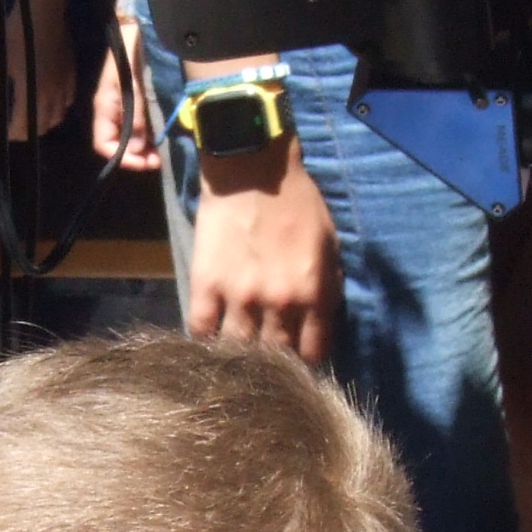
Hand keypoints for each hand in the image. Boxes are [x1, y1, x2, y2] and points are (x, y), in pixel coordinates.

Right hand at [91, 45, 161, 172]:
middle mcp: (111, 114)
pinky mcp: (133, 104)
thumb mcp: (132, 87)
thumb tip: (138, 149)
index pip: (104, 144)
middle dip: (134, 157)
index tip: (142, 163)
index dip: (121, 157)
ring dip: (142, 150)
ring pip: (129, 138)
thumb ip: (135, 117)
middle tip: (155, 163)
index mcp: (104, 110)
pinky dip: (146, 137)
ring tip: (158, 158)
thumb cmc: (126, 57)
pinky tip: (157, 142)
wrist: (130, 34)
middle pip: (117, 145)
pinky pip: (137, 127)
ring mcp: (122, 110)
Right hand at [187, 134, 340, 361]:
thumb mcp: (330, 244)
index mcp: (313, 293)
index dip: (307, 358)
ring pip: (238, 350)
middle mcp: (278, 303)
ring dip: (240, 355)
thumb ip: (327, 288)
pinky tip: (212, 336)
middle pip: (275, 357)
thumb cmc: (298, 202)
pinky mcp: (206, 285)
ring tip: (239, 352)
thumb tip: (319, 323)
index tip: (299, 354)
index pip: (312, 352)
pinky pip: (201, 330)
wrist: (252, 169)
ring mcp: (239, 296)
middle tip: (269, 358)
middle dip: (275, 362)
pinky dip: (206, 339)